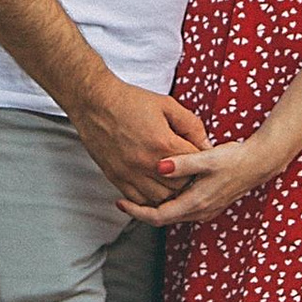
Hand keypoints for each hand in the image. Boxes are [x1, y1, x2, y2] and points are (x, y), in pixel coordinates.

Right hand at [71, 75, 210, 215]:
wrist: (95, 103)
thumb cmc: (130, 101)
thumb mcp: (167, 105)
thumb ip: (191, 125)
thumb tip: (206, 144)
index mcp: (163, 143)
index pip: (194, 163)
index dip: (201, 159)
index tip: (198, 155)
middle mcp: (147, 162)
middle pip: (181, 186)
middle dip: (188, 178)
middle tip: (188, 169)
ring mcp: (131, 173)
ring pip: (161, 198)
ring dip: (170, 190)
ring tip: (172, 178)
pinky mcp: (117, 178)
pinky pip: (139, 200)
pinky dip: (150, 197)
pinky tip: (153, 185)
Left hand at [133, 132, 276, 227]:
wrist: (259, 163)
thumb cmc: (234, 158)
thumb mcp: (207, 158)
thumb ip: (182, 163)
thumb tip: (159, 166)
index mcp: (196, 203)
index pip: (158, 217)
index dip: (136, 212)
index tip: (120, 203)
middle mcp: (200, 211)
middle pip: (163, 219)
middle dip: (142, 210)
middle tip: (123, 198)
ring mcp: (206, 210)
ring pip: (173, 215)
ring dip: (155, 207)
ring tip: (137, 193)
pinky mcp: (209, 204)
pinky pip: (182, 210)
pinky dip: (168, 203)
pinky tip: (162, 189)